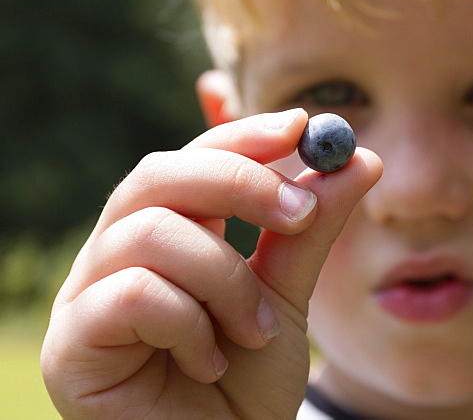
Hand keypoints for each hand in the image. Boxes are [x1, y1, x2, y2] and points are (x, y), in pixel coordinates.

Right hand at [40, 109, 381, 418]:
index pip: (193, 160)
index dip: (244, 137)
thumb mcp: (288, 297)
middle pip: (158, 174)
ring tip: (254, 328)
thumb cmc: (244, 385)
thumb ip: (312, 231)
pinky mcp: (70, 346)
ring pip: (151, 232)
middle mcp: (116, 255)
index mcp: (165, 233)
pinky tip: (208, 362)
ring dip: (225, 278)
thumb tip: (363, 158)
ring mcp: (87, 298)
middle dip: (239, 183)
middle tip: (301, 213)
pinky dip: (190, 324)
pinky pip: (134, 294)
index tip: (302, 126)